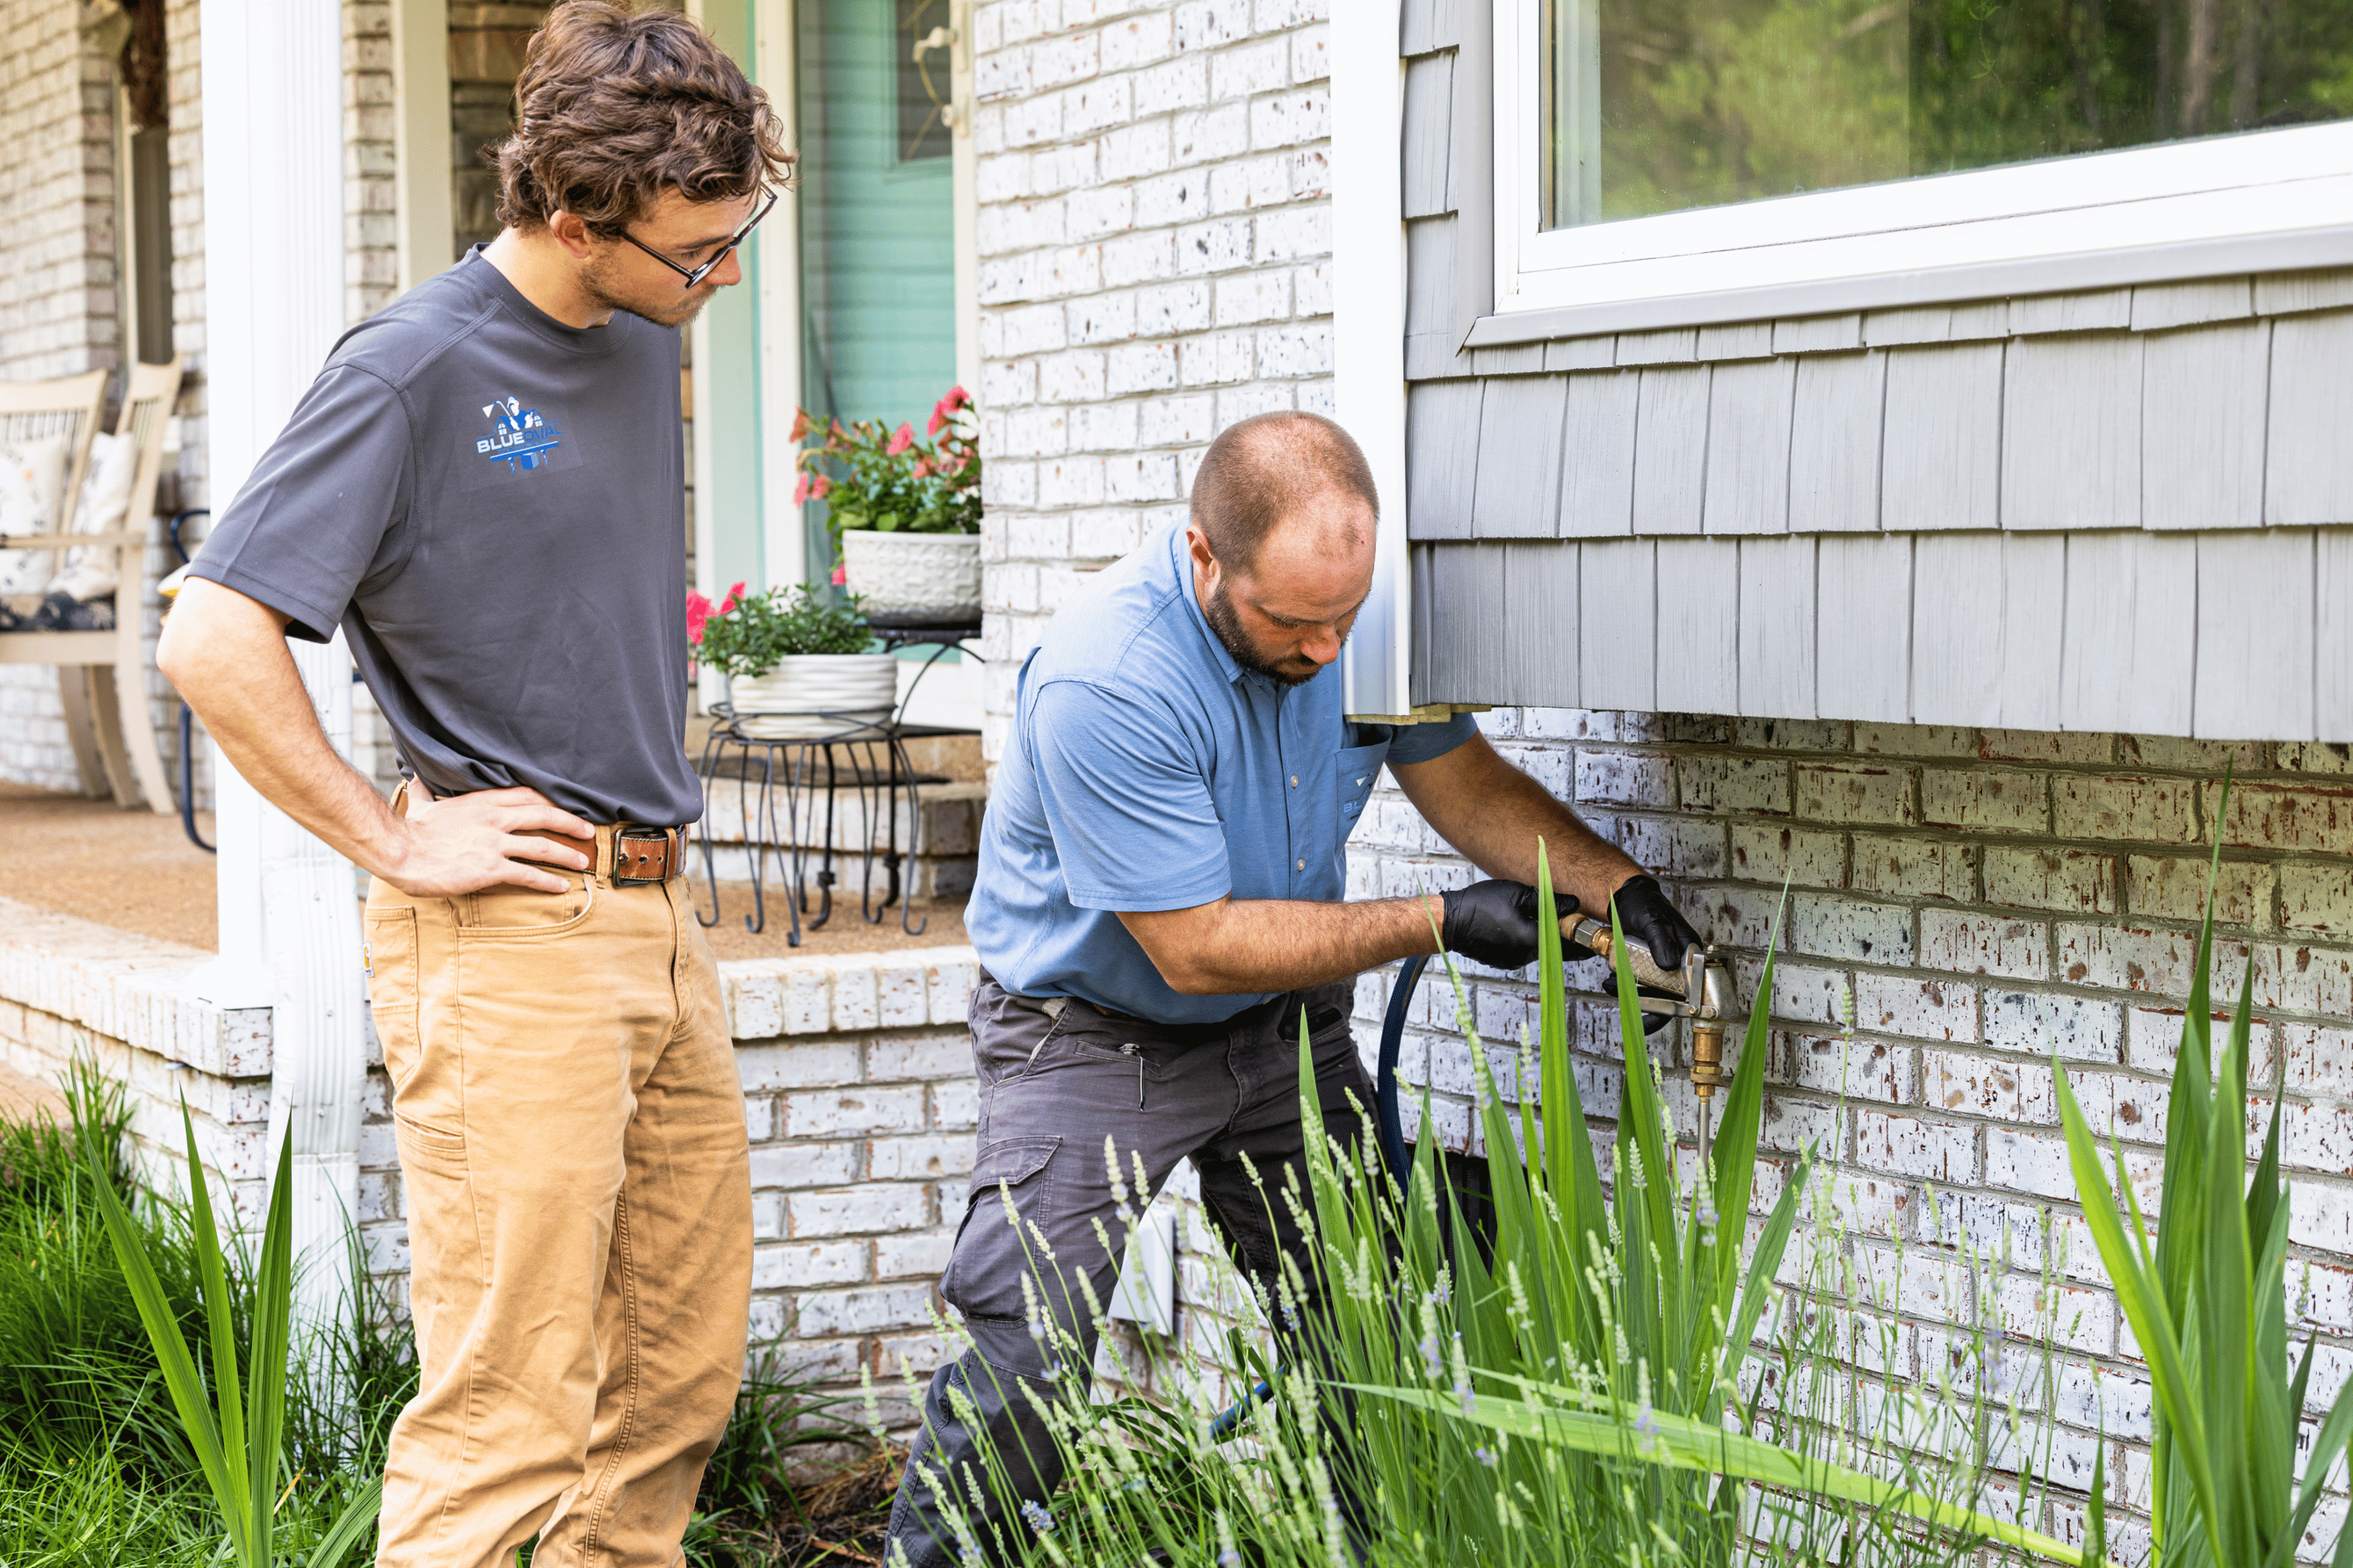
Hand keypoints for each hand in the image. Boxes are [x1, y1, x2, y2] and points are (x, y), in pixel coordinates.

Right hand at [382, 785, 596, 896]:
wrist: (400, 852)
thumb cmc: (409, 832)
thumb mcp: (421, 804)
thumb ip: (424, 791)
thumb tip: (414, 777)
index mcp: (481, 802)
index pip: (526, 795)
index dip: (550, 801)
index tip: (566, 806)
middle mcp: (494, 819)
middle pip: (543, 815)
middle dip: (570, 822)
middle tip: (588, 831)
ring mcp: (494, 843)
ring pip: (542, 845)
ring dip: (567, 853)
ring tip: (582, 861)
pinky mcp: (490, 868)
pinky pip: (528, 873)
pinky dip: (548, 881)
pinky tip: (561, 886)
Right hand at [1439, 879, 1581, 971]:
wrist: (1450, 923)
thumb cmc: (1481, 904)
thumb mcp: (1517, 893)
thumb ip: (1549, 901)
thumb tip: (1573, 904)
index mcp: (1532, 938)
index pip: (1568, 943)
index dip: (1584, 940)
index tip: (1594, 936)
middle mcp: (1525, 955)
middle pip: (1556, 951)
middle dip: (1568, 942)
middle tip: (1579, 933)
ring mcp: (1514, 961)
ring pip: (1540, 952)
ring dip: (1547, 941)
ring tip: (1547, 925)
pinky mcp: (1505, 962)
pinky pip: (1525, 954)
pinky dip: (1530, 944)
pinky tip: (1523, 930)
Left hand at [1609, 875, 1705, 1034]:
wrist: (1623, 899)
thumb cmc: (1644, 904)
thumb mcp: (1652, 921)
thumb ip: (1661, 941)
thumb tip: (1669, 965)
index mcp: (1690, 952)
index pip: (1694, 985)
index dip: (1681, 1005)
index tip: (1661, 1013)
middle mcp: (1679, 962)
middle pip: (1672, 995)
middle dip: (1649, 1003)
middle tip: (1629, 1001)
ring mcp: (1662, 966)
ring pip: (1653, 992)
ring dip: (1633, 994)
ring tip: (1612, 986)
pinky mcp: (1646, 967)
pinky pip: (1639, 984)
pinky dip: (1624, 986)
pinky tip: (1611, 982)